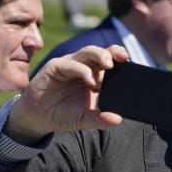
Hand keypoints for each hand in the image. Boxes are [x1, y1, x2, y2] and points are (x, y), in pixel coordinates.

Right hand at [5, 45, 126, 142]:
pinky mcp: (55, 66)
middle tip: (124, 58)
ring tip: (109, 65)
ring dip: (100, 55)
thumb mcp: (84, 119)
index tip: (132, 63)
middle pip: (101, 53)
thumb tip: (118, 119)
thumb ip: (100, 119)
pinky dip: (82, 70)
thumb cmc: (64, 114)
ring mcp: (70, 65)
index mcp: (95, 76)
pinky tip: (89, 80)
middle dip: (113, 52)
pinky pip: (70, 63)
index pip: (111, 62)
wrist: (38, 118)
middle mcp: (84, 67)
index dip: (121, 59)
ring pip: (87, 52)